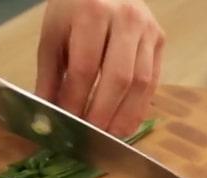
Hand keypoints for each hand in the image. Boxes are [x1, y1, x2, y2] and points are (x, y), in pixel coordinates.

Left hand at [36, 0, 164, 135]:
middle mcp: (126, 19)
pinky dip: (140, 107)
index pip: (85, 68)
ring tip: (108, 136)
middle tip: (89, 137)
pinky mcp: (160, 39)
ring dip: (125, 115)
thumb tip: (47, 116)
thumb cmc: (72, 9)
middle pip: (119, 78)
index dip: (76, 100)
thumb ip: (50, 76)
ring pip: (142, 82)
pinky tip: (125, 123)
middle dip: (103, 113)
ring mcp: (148, 29)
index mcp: (93, 13)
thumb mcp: (52, 36)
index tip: (67, 123)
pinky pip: (154, 80)